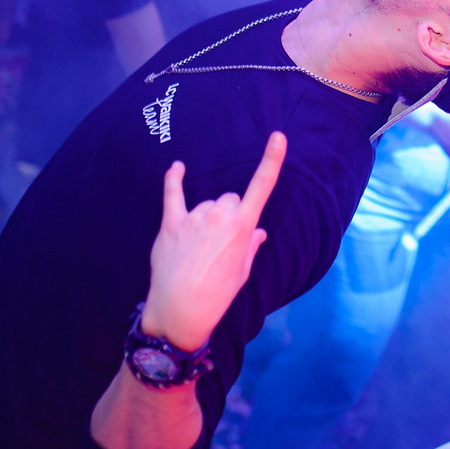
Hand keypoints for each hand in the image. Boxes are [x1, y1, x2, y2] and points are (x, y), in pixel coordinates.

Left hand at [141, 132, 285, 352]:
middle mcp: (220, 215)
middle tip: (221, 241)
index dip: (272, 160)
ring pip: (207, 204)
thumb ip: (250, 246)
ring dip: (207, 216)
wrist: (180, 311)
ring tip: (199, 247)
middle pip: (230, 199)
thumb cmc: (217, 294)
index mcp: (243, 226)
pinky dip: (174, 179)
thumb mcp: (242, 272)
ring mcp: (194, 217)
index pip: (262, 186)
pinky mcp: (171, 223)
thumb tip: (258, 232)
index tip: (278, 137)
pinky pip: (173, 194)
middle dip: (229, 213)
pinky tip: (177, 167)